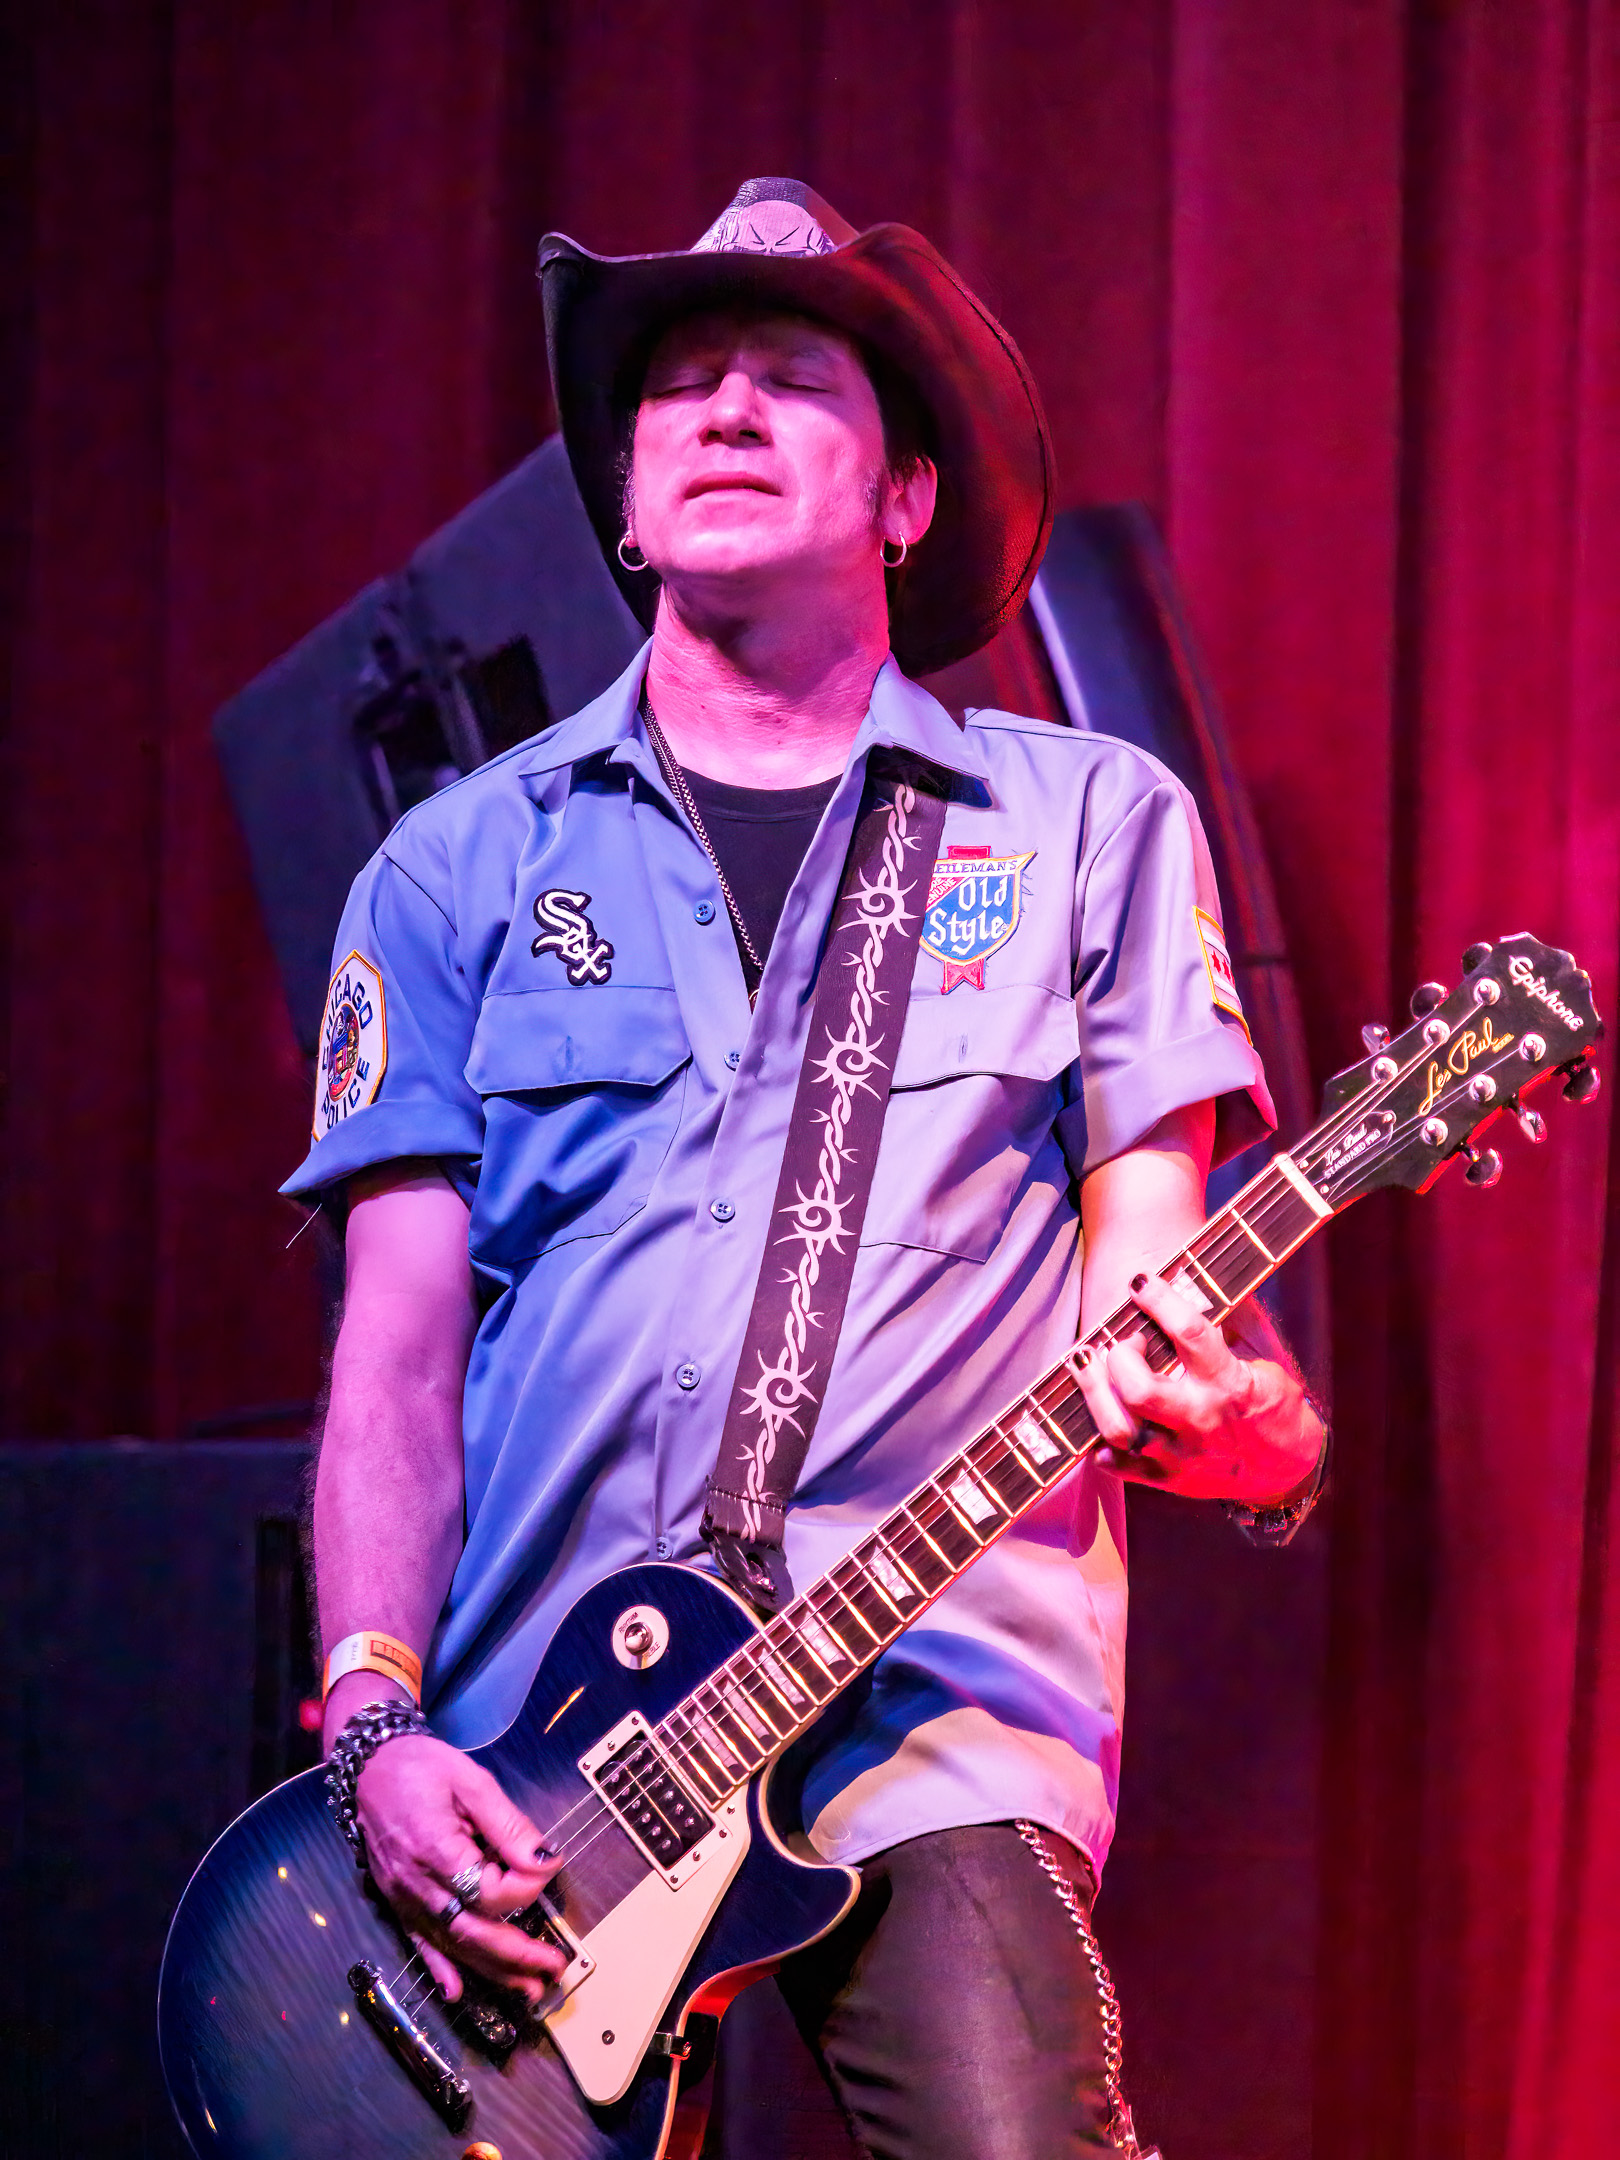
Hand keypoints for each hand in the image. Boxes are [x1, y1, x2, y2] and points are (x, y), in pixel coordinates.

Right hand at [354, 1732, 564, 2005]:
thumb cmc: (422, 1768)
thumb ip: (508, 1824)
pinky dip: (438, 1968)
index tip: (548, 1869)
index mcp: (437, 1850)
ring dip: (490, 1970)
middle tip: (553, 1968)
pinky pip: (418, 1941)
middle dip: (516, 1954)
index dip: (525, 1888)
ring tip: (527, 1989)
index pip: (489, 1891)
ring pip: (451, 1943)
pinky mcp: (396, 1900)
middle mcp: (418, 1883)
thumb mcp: (472, 1781)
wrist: (370, 1768)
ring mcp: (404, 1897)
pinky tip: (455, 1990)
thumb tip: (544, 1859)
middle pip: (472, 1930)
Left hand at [1077, 1272, 1322, 1502]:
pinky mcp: (1166, 1479)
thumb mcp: (1263, 1355)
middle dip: (1120, 1356)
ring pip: (1119, 1429)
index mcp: (1230, 1384)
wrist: (1284, 1471)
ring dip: (1093, 1393)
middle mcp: (1201, 1420)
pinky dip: (1099, 1441)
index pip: (1191, 1334)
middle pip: (1140, 1390)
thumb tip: (1193, 1274)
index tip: (1141, 1282)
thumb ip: (1232, 1317)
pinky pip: (1118, 1465)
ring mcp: (1180, 1455)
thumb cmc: (1272, 1403)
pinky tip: (1099, 1412)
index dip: (1161, 1301)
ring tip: (1087, 1365)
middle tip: (1125, 1340)